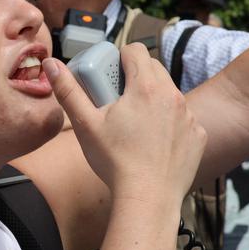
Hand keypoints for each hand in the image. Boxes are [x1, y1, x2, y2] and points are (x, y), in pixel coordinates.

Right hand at [44, 44, 205, 203]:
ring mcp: (189, 115)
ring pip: (169, 93)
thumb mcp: (85, 125)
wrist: (148, 199)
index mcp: (145, 86)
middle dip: (136, 77)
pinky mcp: (197, 134)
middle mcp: (172, 95)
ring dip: (154, 99)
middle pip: (154, 68)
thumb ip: (68, 91)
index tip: (110, 76)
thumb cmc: (115, 161)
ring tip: (136, 123)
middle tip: (119, 99)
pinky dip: (170, 122)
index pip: (135, 50)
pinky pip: (183, 117)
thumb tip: (51, 64)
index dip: (120, 58)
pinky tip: (155, 142)